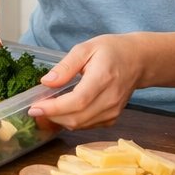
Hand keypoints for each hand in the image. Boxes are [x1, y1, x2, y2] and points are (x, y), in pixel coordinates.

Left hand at [26, 34, 145, 130]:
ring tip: (46, 109)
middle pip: (77, 117)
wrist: (139, 60)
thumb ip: (66, 66)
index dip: (54, 108)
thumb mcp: (86, 48)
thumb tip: (46, 82)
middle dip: (52, 116)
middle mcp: (110, 99)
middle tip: (36, 108)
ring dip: (60, 120)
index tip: (35, 107)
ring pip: (81, 125)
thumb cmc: (112, 50)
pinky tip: (63, 111)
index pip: (77, 101)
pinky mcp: (113, 118)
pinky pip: (88, 126)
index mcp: (103, 78)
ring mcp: (113, 111)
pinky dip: (72, 121)